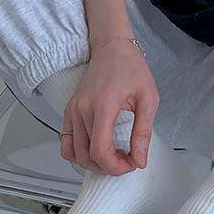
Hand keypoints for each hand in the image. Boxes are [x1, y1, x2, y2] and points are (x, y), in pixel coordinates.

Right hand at [60, 38, 158, 176]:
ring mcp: (72, 111)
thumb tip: (139, 159)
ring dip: (92, 163)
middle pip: (86, 156)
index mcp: (102, 106)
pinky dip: (79, 153)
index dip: (115, 166)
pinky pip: (66, 143)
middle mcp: (81, 110)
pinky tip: (98, 148)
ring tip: (113, 156)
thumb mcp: (148, 98)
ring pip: (73, 153)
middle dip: (107, 167)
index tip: (131, 163)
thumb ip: (143, 132)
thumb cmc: (130, 67)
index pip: (99, 150)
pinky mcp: (68, 111)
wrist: (112, 46)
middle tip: (126, 161)